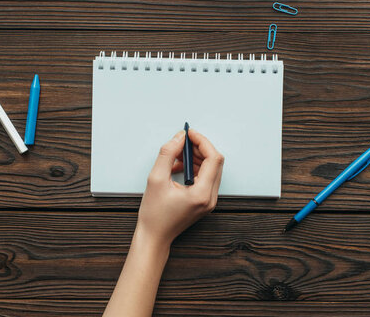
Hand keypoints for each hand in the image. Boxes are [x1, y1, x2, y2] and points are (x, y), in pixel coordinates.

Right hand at [135, 128, 223, 249]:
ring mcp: (209, 201)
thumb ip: (168, 154)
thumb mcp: (156, 179)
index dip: (202, 142)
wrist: (154, 237)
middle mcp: (210, 198)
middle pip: (215, 162)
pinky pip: (205, 177)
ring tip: (176, 156)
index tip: (189, 133)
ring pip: (211, 169)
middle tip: (182, 141)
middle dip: (199, 148)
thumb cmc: (154, 213)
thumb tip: (179, 137)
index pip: (213, 158)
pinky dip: (194, 168)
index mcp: (201, 194)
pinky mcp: (204, 201)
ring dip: (196, 157)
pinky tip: (177, 167)